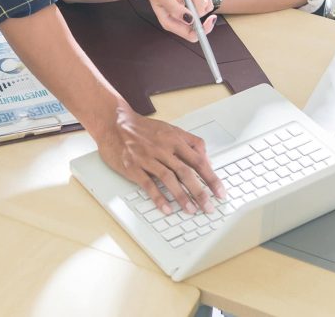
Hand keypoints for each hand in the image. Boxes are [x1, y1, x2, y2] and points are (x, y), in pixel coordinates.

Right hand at [95, 107, 225, 214]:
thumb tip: (207, 159)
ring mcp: (147, 157)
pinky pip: (148, 184)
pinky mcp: (133, 166)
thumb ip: (190, 142)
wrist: (114, 123)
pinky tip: (167, 208)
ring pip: (169, 179)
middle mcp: (162, 148)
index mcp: (174, 139)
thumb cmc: (143, 128)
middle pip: (186, 172)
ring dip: (182, 197)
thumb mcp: (170, 129)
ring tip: (191, 210)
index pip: (198, 160)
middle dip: (200, 192)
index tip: (220, 192)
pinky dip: (158, 198)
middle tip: (209, 207)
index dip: (211, 177)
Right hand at [140, 0, 216, 42]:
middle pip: (201, 18)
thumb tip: (190, 20)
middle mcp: (181, 19)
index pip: (191, 35)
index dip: (203, 29)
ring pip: (205, 7)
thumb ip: (176, 9)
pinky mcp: (194, 2)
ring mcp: (189, 11)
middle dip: (198, 1)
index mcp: (172, 22)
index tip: (209, 17)